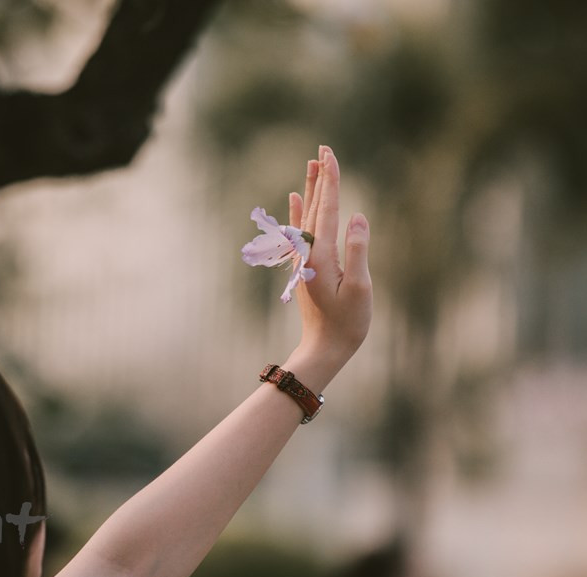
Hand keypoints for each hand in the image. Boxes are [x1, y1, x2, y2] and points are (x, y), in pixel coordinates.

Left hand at [287, 146, 371, 380]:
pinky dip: (299, 212)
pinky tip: (296, 198)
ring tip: (312, 164)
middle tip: (322, 148)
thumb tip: (358, 216)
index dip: (331, 180)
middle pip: (316, 206)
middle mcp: (309, 252)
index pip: (329, 208)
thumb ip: (358, 250)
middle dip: (320, 176)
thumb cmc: (348, 322)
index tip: (330, 154)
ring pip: (308, 215)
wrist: (324, 348)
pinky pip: (301, 231)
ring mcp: (304, 259)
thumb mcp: (361, 287)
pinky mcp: (305, 266)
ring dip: (311, 188)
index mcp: (323, 254)